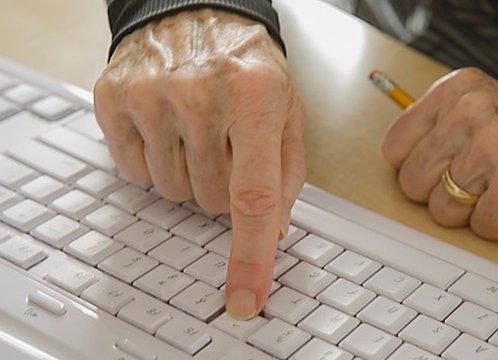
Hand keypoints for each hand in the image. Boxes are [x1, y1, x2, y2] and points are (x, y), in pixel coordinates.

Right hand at [94, 9, 304, 318]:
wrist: (197, 10)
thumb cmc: (247, 62)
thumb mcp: (287, 106)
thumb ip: (288, 171)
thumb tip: (274, 229)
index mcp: (256, 98)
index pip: (254, 196)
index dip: (251, 255)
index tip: (245, 297)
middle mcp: (199, 95)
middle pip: (210, 202)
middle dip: (225, 190)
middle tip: (228, 149)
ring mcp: (151, 96)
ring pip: (173, 192)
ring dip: (190, 177)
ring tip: (198, 133)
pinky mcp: (114, 98)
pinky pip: (135, 172)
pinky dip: (156, 162)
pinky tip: (168, 128)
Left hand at [381, 68, 497, 238]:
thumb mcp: (481, 108)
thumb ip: (436, 126)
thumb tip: (395, 158)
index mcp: (457, 89)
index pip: (395, 146)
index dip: (415, 167)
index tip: (440, 167)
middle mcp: (471, 110)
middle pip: (412, 182)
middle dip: (440, 192)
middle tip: (476, 181)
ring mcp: (493, 147)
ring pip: (442, 210)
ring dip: (471, 210)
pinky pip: (479, 226)